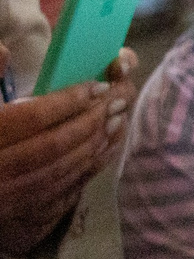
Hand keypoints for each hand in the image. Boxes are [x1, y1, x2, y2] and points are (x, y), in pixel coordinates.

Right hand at [0, 71, 132, 258]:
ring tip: (116, 118)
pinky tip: (103, 147)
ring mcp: (8, 194)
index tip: (96, 86)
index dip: (67, 101)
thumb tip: (5, 50)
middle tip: (117, 99)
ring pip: (60, 169)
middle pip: (52, 145)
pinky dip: (86, 167)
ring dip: (94, 143)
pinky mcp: (18, 208)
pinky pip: (61, 189)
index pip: (30, 119)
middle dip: (90, 121)